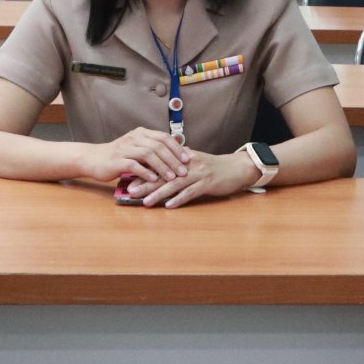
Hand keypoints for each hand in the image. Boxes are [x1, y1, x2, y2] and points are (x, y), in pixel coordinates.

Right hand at [80, 129, 189, 185]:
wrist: (93, 159)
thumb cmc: (119, 156)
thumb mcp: (137, 150)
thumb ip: (154, 151)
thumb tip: (178, 156)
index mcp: (140, 133)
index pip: (163, 137)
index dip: (177, 148)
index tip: (188, 159)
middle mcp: (133, 137)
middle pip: (158, 145)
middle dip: (173, 159)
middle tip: (184, 171)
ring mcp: (124, 148)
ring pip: (148, 154)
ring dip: (162, 166)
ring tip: (172, 177)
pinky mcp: (116, 160)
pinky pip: (134, 165)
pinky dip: (146, 172)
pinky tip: (154, 180)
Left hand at [128, 149, 260, 208]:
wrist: (235, 168)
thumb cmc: (213, 167)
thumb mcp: (193, 161)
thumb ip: (176, 163)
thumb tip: (158, 166)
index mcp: (182, 158)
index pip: (159, 163)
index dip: (144, 171)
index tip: (128, 177)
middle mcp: (188, 164)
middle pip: (163, 174)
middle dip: (146, 182)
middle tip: (130, 189)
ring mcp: (198, 174)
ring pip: (175, 184)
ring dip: (159, 193)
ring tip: (146, 202)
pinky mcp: (207, 183)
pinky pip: (191, 193)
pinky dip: (179, 199)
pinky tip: (169, 205)